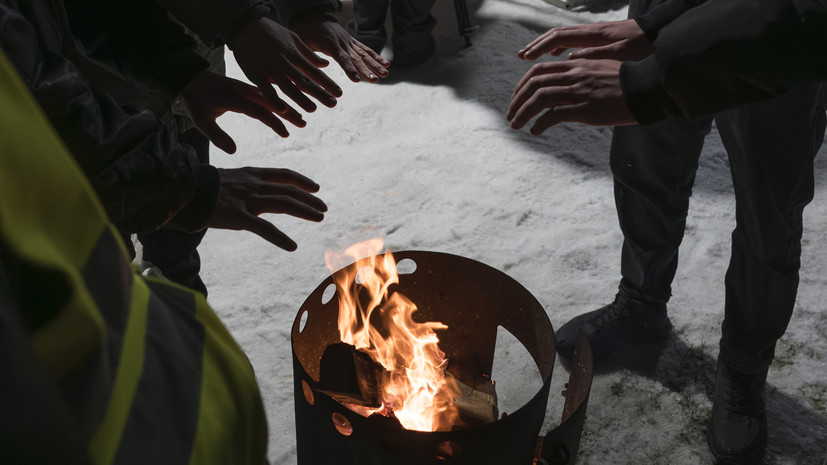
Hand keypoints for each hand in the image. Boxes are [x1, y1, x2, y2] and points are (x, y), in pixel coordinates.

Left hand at [180, 71, 305, 153]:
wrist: (190, 77)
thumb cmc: (195, 100)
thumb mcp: (201, 120)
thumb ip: (216, 135)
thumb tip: (234, 151)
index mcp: (234, 98)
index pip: (257, 111)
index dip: (272, 122)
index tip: (285, 133)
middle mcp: (243, 91)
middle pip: (270, 102)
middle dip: (288, 113)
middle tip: (303, 123)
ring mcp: (246, 88)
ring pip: (270, 98)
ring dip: (286, 107)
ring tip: (301, 117)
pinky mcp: (246, 88)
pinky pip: (266, 94)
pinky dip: (278, 101)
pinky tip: (288, 107)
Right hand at [209, 167, 327, 249]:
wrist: (183, 189)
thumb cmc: (200, 186)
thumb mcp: (226, 178)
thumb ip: (241, 183)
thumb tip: (248, 188)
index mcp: (251, 175)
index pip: (282, 175)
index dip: (301, 181)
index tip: (315, 187)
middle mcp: (253, 185)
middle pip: (289, 190)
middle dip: (309, 199)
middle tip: (323, 208)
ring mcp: (248, 200)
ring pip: (284, 204)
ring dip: (305, 211)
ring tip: (320, 218)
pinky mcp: (239, 217)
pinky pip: (264, 229)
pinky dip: (280, 238)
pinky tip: (292, 246)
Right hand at [228, 17, 342, 112]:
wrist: (245, 27)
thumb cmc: (271, 33)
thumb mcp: (293, 38)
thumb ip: (309, 53)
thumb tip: (325, 64)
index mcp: (294, 55)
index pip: (314, 72)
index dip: (327, 83)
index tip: (339, 93)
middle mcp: (285, 64)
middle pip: (305, 82)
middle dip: (320, 93)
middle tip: (334, 104)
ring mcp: (271, 70)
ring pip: (288, 87)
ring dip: (301, 99)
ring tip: (313, 109)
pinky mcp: (256, 75)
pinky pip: (266, 89)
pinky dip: (274, 99)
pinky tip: (283, 110)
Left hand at [292, 18, 389, 82]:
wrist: (313, 16)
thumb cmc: (304, 31)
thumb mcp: (301, 41)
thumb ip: (306, 54)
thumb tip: (309, 68)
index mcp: (330, 43)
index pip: (342, 58)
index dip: (349, 69)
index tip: (357, 80)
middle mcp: (342, 42)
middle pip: (356, 58)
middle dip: (366, 70)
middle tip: (376, 80)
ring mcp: (349, 41)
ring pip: (364, 54)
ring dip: (375, 64)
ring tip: (386, 74)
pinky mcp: (353, 41)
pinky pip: (365, 49)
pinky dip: (376, 56)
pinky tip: (386, 63)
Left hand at [506, 59, 636, 133]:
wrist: (646, 89)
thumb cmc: (626, 82)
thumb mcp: (601, 68)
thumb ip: (583, 66)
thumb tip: (570, 62)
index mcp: (576, 65)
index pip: (539, 71)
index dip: (522, 85)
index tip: (517, 98)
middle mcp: (574, 76)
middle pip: (534, 84)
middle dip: (517, 100)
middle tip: (510, 114)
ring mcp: (578, 92)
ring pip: (539, 99)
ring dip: (523, 113)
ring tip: (516, 125)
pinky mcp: (585, 109)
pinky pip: (554, 115)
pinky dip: (540, 123)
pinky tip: (535, 131)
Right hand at [518, 19, 652, 61]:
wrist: (663, 36)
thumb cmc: (645, 48)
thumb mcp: (621, 55)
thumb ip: (594, 56)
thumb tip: (569, 57)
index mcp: (594, 36)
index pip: (559, 38)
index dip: (540, 47)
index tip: (526, 58)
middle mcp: (591, 32)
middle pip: (556, 35)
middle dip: (537, 45)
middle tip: (521, 57)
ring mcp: (595, 35)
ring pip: (564, 37)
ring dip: (546, 47)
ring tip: (533, 58)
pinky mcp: (601, 40)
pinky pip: (574, 41)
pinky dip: (561, 48)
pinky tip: (559, 59)